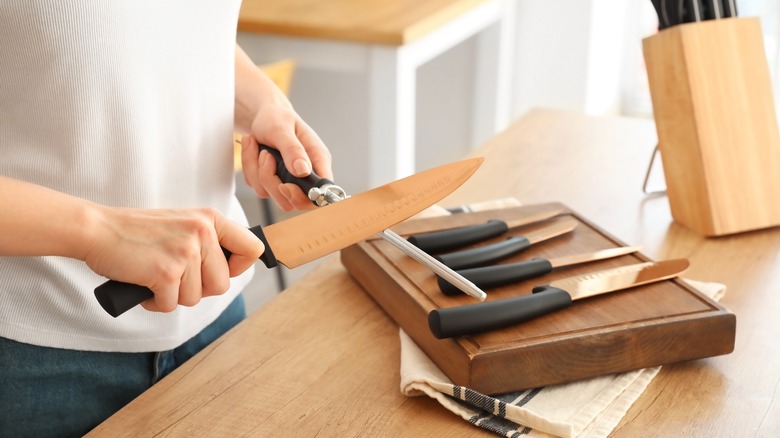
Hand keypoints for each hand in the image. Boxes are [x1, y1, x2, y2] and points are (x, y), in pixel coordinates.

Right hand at [84, 207, 262, 311]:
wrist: (97, 229)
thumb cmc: (138, 232)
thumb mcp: (183, 224)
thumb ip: (208, 241)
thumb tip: (231, 270)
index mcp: (210, 219)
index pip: (252, 248)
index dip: (238, 267)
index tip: (218, 270)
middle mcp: (202, 232)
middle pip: (222, 284)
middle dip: (198, 289)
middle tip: (174, 277)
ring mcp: (185, 252)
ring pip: (196, 297)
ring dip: (174, 296)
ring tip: (155, 277)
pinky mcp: (166, 273)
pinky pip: (171, 305)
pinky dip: (155, 303)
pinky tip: (144, 286)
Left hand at [240, 106, 331, 210]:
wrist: (262, 116)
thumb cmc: (277, 117)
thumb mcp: (282, 128)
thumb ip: (293, 150)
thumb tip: (303, 171)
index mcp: (317, 161)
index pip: (322, 193)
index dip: (305, 198)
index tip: (286, 186)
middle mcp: (305, 175)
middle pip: (291, 201)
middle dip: (271, 181)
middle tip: (267, 156)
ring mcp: (287, 180)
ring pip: (269, 194)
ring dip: (256, 170)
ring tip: (259, 148)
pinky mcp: (271, 182)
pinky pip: (256, 186)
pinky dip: (250, 168)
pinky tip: (254, 150)